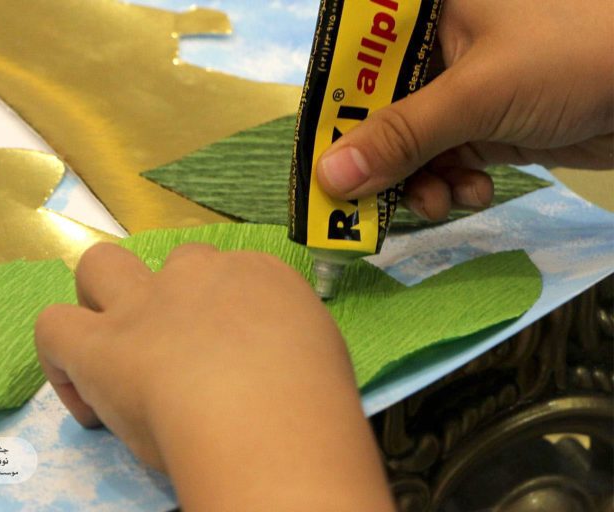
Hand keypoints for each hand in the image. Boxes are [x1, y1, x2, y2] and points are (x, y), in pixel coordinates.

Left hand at [35, 243, 394, 510]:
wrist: (266, 417)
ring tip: (112, 349)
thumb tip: (269, 360)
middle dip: (172, 292)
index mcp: (256, 276)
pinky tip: (89, 402)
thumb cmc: (311, 397)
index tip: (229, 358)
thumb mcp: (319, 353)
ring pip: (99, 265)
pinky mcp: (98, 345)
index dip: (225, 315)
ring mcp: (143, 305)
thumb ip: (285, 342)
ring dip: (100, 300)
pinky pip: (53, 328)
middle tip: (178, 344)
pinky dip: (62, 364)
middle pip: (171, 260)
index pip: (233, 274)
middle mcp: (196, 277)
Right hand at [317, 0, 613, 220]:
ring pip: (408, 144)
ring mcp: (459, 88)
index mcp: (425, 11)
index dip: (333, 110)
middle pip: (377, 109)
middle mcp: (435, 46)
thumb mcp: (477, 95)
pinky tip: (473, 191)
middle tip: (365, 203)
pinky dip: (450, 184)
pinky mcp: (482, 125)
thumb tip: (329, 177)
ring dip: (417, 181)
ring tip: (437, 202)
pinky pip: (442, 160)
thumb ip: (400, 137)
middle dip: (379, 160)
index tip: (321, 159)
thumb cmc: (572, 59)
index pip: (354, 59)